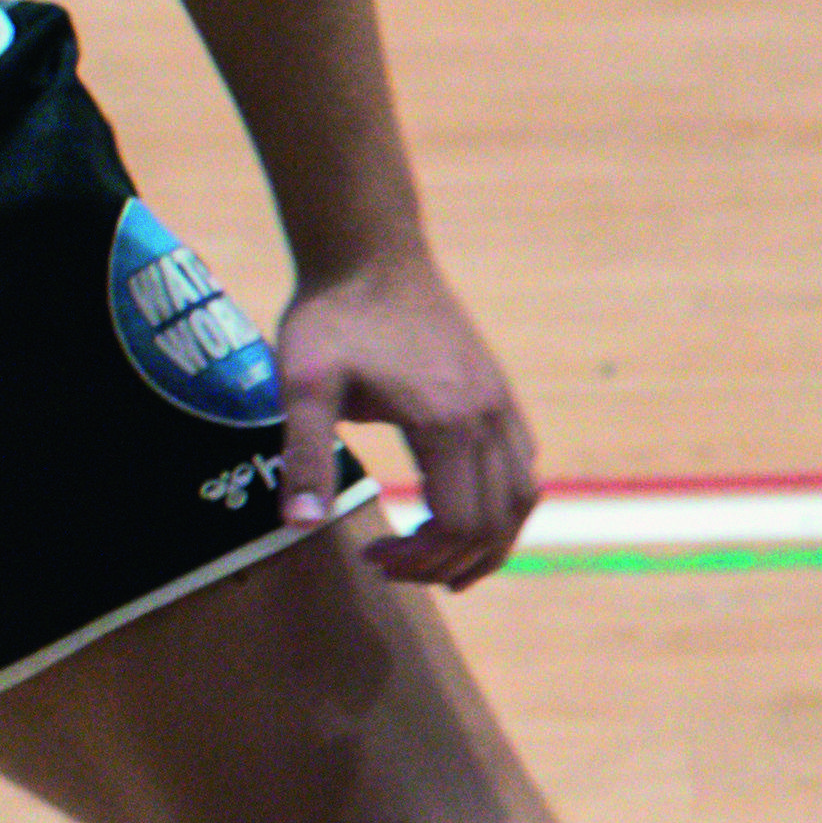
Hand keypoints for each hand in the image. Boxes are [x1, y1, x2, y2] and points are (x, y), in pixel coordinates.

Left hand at [271, 246, 539, 585]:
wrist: (370, 254)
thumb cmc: (332, 317)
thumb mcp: (301, 386)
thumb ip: (304, 456)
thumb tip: (299, 525)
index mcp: (447, 424)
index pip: (459, 524)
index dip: (420, 558)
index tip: (371, 557)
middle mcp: (489, 418)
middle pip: (496, 522)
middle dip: (448, 560)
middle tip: (393, 568)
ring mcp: (501, 403)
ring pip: (522, 497)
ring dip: (489, 540)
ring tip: (442, 565)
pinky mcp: (498, 391)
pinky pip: (522, 464)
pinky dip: (502, 504)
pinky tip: (463, 512)